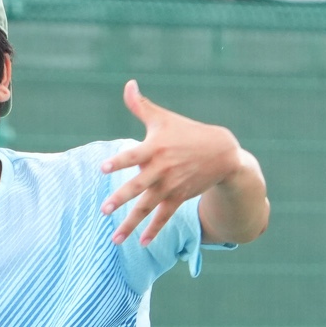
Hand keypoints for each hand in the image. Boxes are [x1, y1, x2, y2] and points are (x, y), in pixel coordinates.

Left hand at [100, 80, 249, 245]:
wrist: (221, 153)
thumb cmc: (186, 132)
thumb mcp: (164, 118)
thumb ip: (140, 105)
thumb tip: (127, 84)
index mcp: (155, 148)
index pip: (133, 155)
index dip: (119, 161)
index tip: (104, 169)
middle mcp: (161, 169)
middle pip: (138, 186)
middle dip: (121, 198)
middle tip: (104, 210)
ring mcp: (170, 186)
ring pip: (147, 207)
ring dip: (131, 224)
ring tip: (115, 239)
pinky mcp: (179, 198)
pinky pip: (164, 217)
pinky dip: (154, 230)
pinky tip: (141, 243)